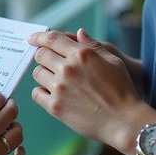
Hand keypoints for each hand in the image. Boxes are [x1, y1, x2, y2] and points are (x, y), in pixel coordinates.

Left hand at [27, 28, 154, 151]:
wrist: (124, 122)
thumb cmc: (122, 90)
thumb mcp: (113, 61)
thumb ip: (93, 45)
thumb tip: (78, 32)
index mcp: (81, 54)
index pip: (52, 39)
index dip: (38, 36)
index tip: (31, 39)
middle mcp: (68, 68)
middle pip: (41, 55)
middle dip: (42, 56)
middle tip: (48, 62)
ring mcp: (60, 88)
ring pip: (37, 73)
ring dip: (43, 74)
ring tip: (55, 80)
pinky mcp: (56, 106)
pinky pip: (36, 94)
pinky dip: (41, 92)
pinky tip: (51, 94)